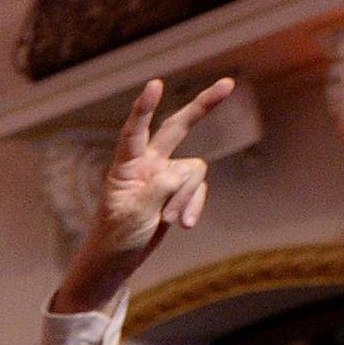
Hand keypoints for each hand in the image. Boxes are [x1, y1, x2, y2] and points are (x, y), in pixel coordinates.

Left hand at [52, 76, 232, 313]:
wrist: (117, 260)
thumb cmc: (114, 237)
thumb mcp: (132, 215)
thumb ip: (157, 189)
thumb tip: (182, 172)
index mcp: (126, 166)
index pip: (134, 133)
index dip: (144, 109)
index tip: (154, 84)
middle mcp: (147, 164)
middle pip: (177, 128)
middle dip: (203, 107)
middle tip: (228, 83)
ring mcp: (165, 177)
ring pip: (194, 171)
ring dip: (187, 197)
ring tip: (170, 220)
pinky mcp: (177, 192)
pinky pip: (198, 190)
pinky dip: (194, 205)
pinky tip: (185, 225)